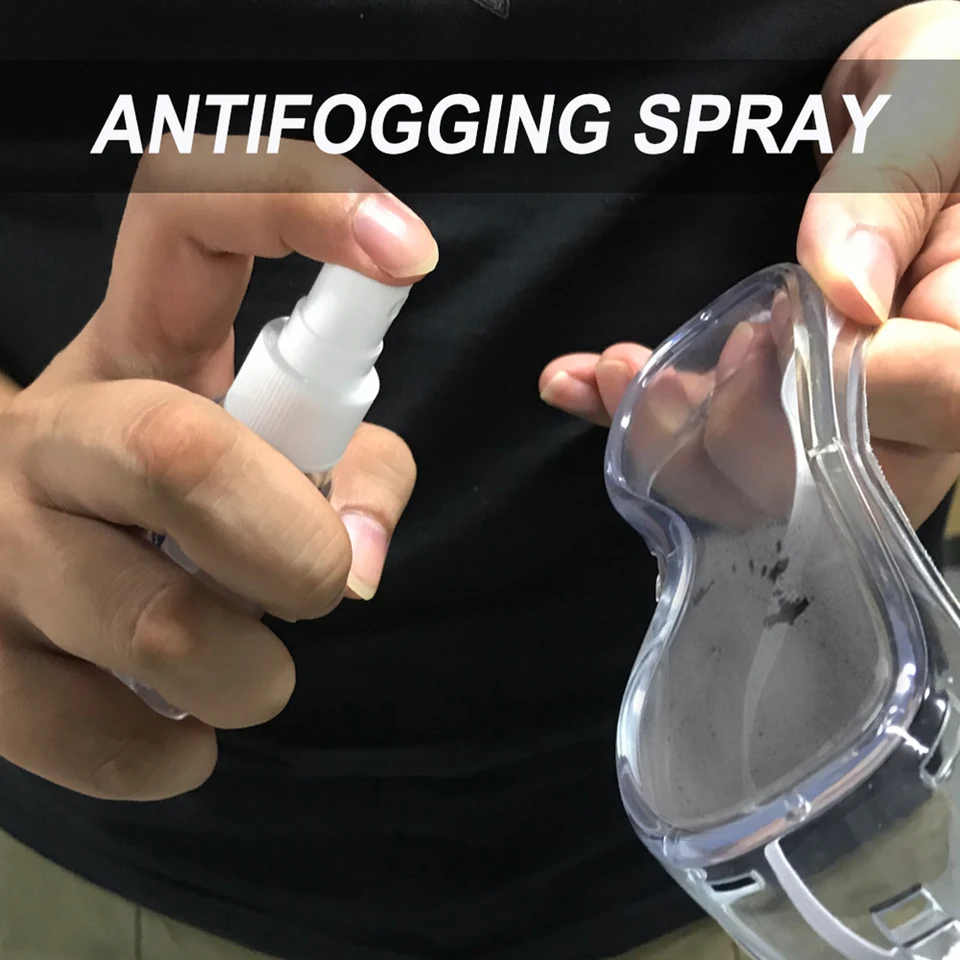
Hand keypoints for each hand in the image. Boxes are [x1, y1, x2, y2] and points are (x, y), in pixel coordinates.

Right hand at [0, 137, 432, 800]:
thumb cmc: (160, 498)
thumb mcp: (252, 447)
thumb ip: (353, 471)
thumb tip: (364, 558)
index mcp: (134, 350)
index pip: (193, 219)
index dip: (302, 208)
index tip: (409, 253)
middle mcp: (50, 434)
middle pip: (183, 456)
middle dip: (296, 547)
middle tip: (316, 581)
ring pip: (161, 630)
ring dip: (252, 674)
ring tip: (244, 666)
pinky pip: (106, 741)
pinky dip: (178, 751)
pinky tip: (180, 725)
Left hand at [540, 0, 959, 528]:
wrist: (888, 110)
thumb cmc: (937, 86)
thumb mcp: (930, 102)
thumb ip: (891, 193)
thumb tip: (849, 295)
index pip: (932, 398)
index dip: (826, 388)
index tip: (758, 335)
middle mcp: (927, 392)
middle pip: (835, 475)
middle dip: (724, 431)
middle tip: (668, 368)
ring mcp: (859, 412)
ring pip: (766, 484)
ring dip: (668, 440)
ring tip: (617, 372)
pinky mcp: (793, 410)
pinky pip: (718, 451)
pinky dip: (640, 426)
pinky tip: (583, 388)